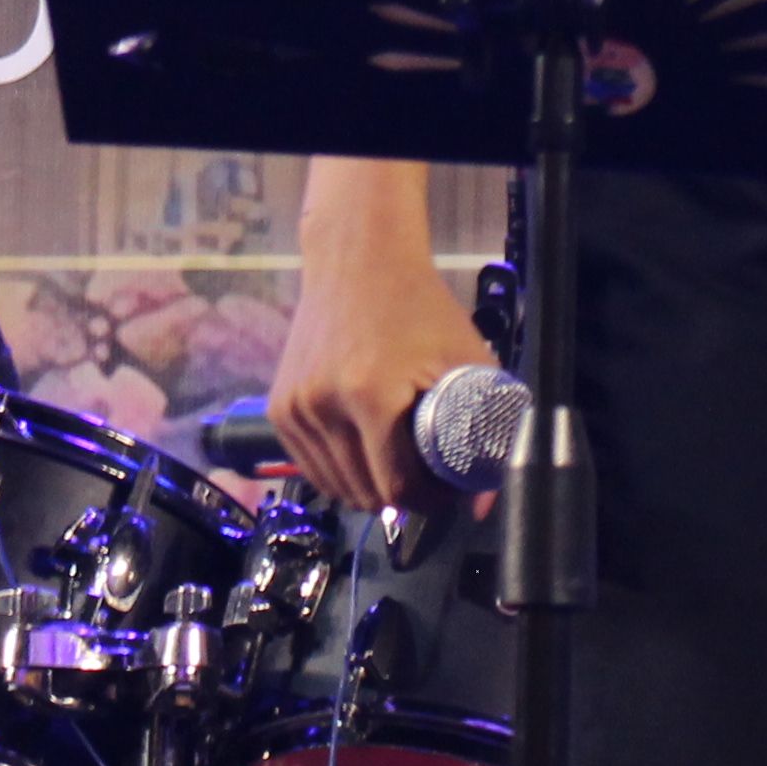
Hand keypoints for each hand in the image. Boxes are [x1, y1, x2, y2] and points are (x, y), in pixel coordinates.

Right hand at [267, 243, 500, 513]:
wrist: (358, 259)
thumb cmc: (419, 306)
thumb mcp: (465, 360)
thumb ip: (487, 431)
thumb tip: (484, 505)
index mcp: (370, 395)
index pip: (396, 488)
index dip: (429, 500)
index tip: (445, 486)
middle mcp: (323, 405)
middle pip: (364, 493)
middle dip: (401, 497)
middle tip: (424, 474)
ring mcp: (294, 408)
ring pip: (334, 487)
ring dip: (368, 487)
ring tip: (395, 461)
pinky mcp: (279, 408)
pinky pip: (310, 466)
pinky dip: (339, 470)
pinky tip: (363, 448)